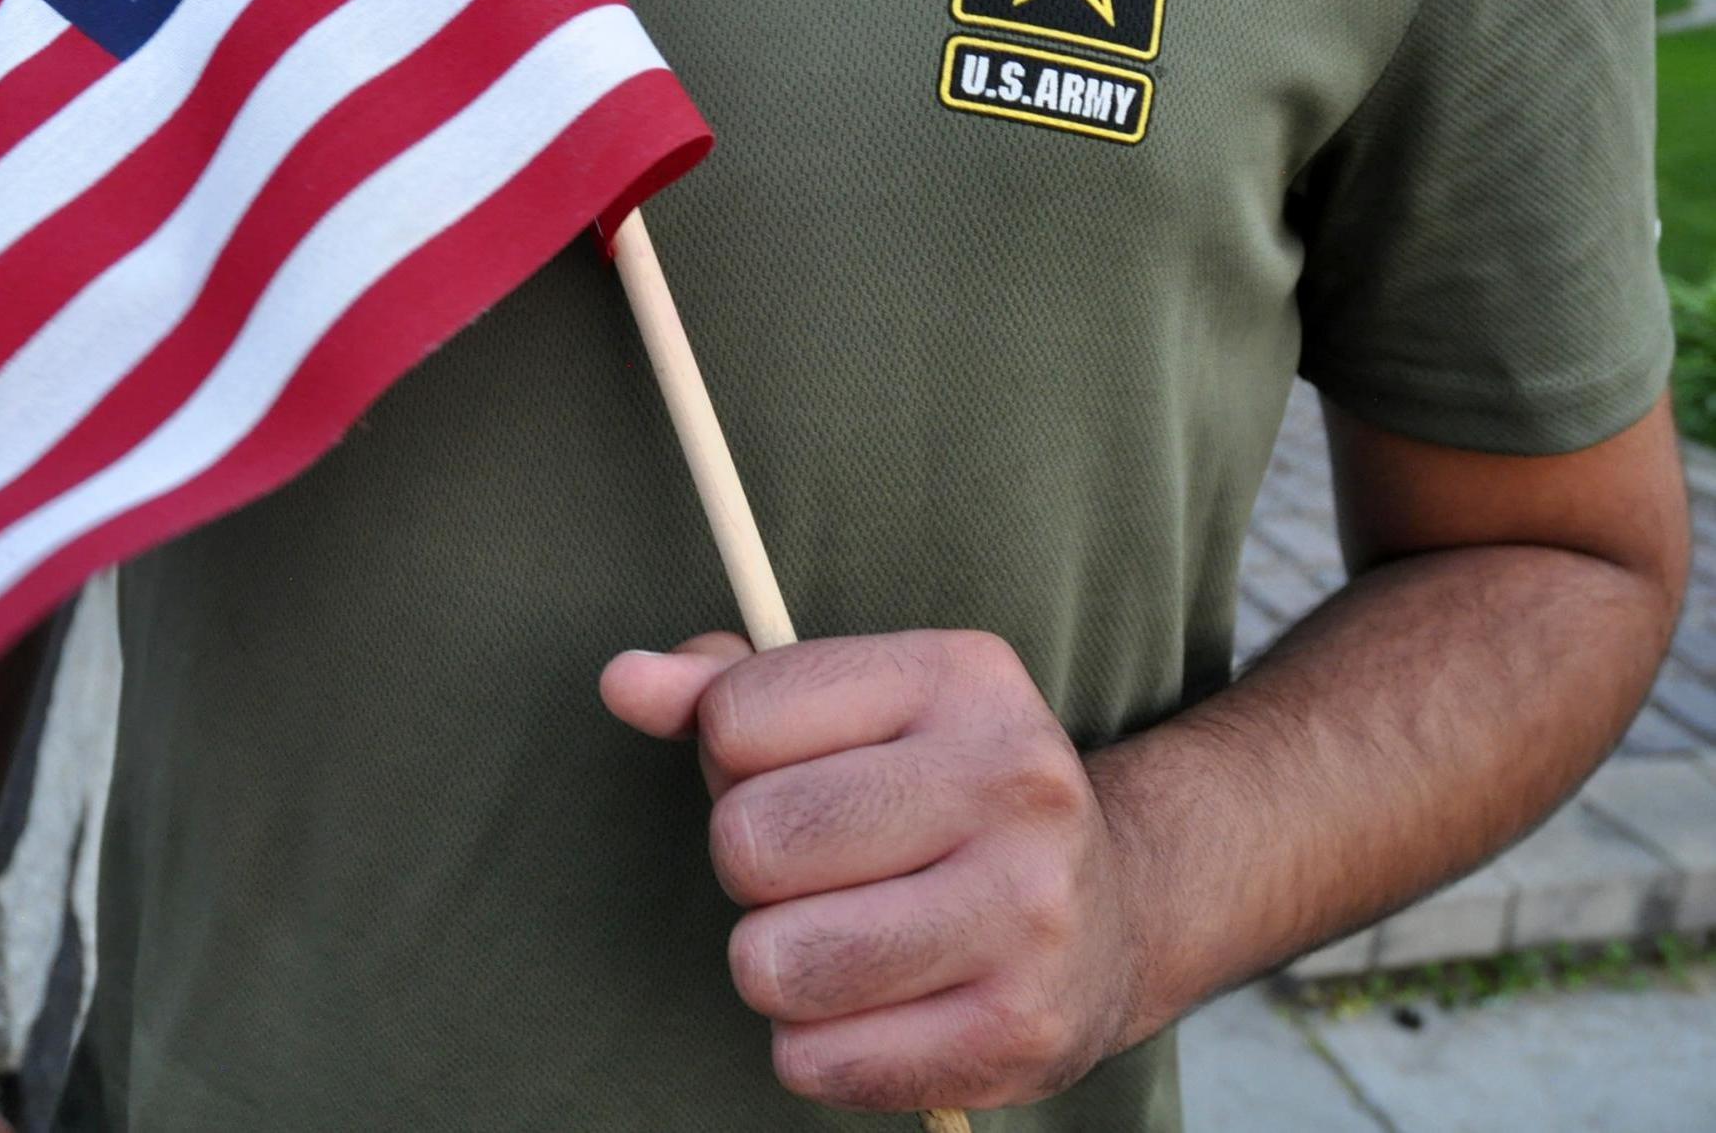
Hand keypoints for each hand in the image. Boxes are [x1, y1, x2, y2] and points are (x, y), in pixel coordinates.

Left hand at [600, 630, 1151, 1113]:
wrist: (1115, 903)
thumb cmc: (936, 792)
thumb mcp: (853, 707)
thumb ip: (726, 688)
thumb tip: (624, 681)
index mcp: (959, 676)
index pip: (738, 718)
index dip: (730, 757)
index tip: (791, 771)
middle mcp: (1011, 781)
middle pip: (748, 842)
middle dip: (751, 866)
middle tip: (817, 869)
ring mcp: (1028, 911)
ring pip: (771, 963)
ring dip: (775, 963)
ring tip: (837, 936)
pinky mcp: (1021, 1031)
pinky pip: (817, 1061)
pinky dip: (815, 1046)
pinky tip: (874, 1005)